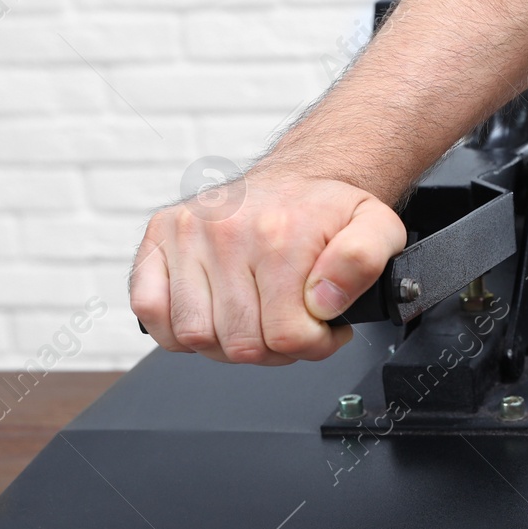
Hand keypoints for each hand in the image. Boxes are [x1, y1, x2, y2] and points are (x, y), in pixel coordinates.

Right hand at [129, 169, 404, 364]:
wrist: (296, 180)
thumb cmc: (327, 212)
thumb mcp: (376, 228)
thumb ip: (365, 262)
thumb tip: (324, 300)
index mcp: (278, 234)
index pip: (286, 336)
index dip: (311, 345)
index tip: (321, 328)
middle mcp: (226, 231)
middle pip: (241, 345)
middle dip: (273, 348)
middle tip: (288, 323)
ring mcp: (186, 234)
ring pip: (196, 337)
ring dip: (226, 343)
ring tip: (253, 319)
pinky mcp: (157, 239)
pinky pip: (151, 311)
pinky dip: (176, 328)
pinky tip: (211, 314)